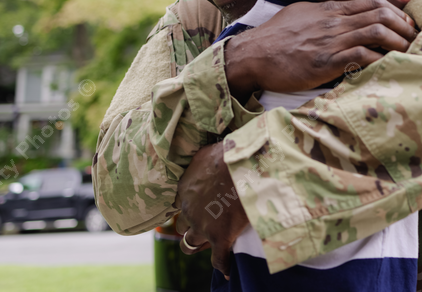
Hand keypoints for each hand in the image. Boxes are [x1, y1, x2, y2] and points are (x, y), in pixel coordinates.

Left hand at [175, 142, 248, 279]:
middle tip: (208, 222)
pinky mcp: (219, 237)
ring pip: (189, 244)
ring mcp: (202, 226)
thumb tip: (205, 155)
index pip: (178, 205)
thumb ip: (201, 159)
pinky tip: (228, 270)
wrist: (243, 165)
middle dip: (192, 225)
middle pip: (181, 226)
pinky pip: (218, 260)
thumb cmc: (228, 154)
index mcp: (184, 190)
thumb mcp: (207, 151)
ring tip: (213, 242)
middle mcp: (188, 210)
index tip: (200, 206)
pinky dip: (223, 265)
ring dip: (200, 244)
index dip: (188, 207)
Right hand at [225, 0, 416, 97]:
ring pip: (376, 32)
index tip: (407, 24)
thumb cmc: (274, 37)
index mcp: (329, 10)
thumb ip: (322, 14)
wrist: (252, 55)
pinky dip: (380, 61)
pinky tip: (389, 67)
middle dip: (404, 26)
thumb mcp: (300, 15)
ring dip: (398, 42)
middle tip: (415, 40)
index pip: (372, 3)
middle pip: (380, 14)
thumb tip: (338, 13)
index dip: (396, 12)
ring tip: (409, 53)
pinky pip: (362, 56)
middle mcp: (334, 22)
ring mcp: (330, 41)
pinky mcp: (326, 62)